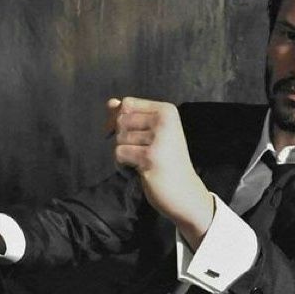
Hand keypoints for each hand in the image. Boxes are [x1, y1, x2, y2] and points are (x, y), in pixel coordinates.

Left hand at [106, 97, 213, 249]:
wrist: (184, 191)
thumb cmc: (167, 160)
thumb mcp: (152, 132)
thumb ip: (130, 115)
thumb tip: (110, 103)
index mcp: (167, 111)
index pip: (128, 103)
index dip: (118, 117)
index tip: (126, 133)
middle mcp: (164, 121)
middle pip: (121, 120)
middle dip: (122, 137)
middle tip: (140, 151)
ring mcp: (158, 139)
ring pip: (119, 138)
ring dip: (124, 152)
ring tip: (142, 161)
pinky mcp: (150, 157)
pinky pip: (119, 153)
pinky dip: (123, 163)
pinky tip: (139, 169)